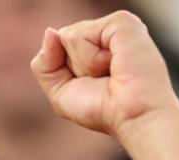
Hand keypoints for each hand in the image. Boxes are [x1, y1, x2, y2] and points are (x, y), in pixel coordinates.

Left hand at [30, 11, 178, 141]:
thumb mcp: (61, 92)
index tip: (94, 85)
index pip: (59, 44)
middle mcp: (107, 32)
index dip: (65, 70)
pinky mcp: (121, 22)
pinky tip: (114, 64)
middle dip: (74, 68)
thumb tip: (50, 31)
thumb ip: (45, 64)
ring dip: (84, 65)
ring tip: (110, 72)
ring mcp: (115, 25)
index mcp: (97, 44)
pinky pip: (78, 36)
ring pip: (67, 36)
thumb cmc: (104, 110)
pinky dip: (90, 59)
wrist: (133, 118)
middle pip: (61, 39)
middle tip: (103, 80)